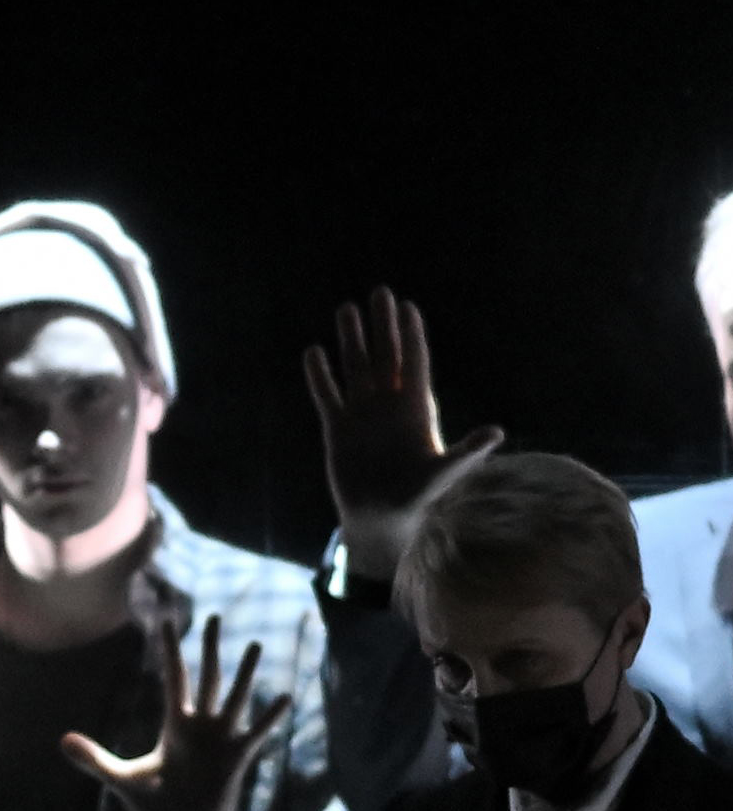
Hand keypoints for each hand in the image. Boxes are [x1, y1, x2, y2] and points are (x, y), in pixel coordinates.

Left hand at [60, 617, 289, 810]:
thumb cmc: (158, 807)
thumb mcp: (123, 781)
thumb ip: (96, 761)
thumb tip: (61, 742)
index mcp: (174, 726)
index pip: (172, 678)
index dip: (170, 650)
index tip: (168, 620)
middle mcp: (200, 727)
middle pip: (207, 677)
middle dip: (211, 648)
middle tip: (217, 616)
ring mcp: (221, 740)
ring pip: (234, 697)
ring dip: (245, 673)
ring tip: (256, 645)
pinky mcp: (236, 759)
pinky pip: (255, 732)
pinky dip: (269, 716)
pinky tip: (283, 696)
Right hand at [304, 286, 501, 578]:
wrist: (382, 519)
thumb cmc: (418, 499)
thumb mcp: (443, 475)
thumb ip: (466, 454)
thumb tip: (496, 433)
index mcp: (416, 409)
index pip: (414, 362)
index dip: (411, 335)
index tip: (407, 306)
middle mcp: (389, 405)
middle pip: (386, 355)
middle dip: (382, 325)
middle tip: (380, 292)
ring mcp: (363, 414)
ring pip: (356, 367)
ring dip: (351, 339)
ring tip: (346, 308)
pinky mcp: (338, 429)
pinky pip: (327, 395)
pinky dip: (320, 375)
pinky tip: (314, 352)